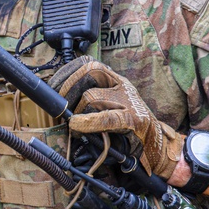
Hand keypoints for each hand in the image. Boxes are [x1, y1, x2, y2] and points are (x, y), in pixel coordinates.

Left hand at [50, 58, 181, 180]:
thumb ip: (91, 100)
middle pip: (90, 72)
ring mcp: (129, 100)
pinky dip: (87, 122)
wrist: (156, 145)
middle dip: (68, 87)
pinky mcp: (134, 119)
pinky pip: (106, 117)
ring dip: (77, 111)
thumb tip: (60, 103)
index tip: (52, 85)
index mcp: (115, 79)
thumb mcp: (109, 106)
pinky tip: (78, 126)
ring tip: (73, 125)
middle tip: (60, 106)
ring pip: (93, 95)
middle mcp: (122, 85)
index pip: (88, 63)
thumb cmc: (127, 128)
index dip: (67, 72)